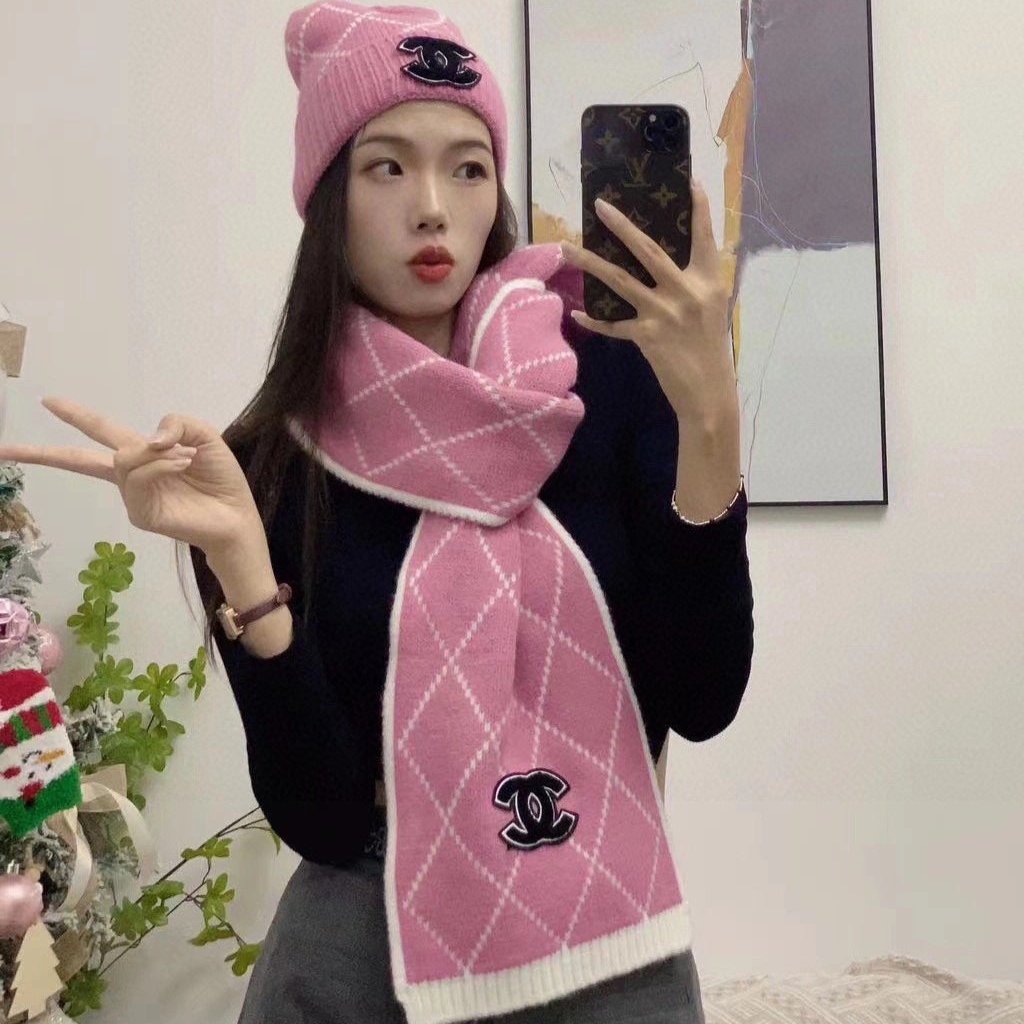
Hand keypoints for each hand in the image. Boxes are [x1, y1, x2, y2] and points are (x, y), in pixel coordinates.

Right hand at [0, 397, 260, 554]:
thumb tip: (148, 439)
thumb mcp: (203, 435)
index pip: (100, 432)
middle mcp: (130, 476)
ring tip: (187, 459)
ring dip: (157, 452)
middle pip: (78, 460)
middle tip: (4, 450)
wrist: (236, 514)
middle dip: (41, 453)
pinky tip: (183, 466)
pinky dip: (162, 464)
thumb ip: (174, 423)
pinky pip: (140, 475)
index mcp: (142, 454)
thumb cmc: (219, 477)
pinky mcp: (140, 513)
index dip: (75, 415)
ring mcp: (132, 497)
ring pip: (124, 459)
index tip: (46, 402)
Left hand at [561, 178, 735, 418]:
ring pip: (620, 280)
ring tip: (566, 248)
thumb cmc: (710, 347)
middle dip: (622, 226)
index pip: (704, 237)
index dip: (700, 208)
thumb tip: (666, 260)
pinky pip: (614, 324)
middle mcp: (686, 291)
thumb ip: (694, 281)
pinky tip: (576, 314)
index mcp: (708, 281)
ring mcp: (664, 313)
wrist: (708, 391)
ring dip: (590, 263)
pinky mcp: (646, 336)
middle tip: (600, 206)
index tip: (690, 180)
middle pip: (648, 250)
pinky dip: (595, 320)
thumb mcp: (712, 307)